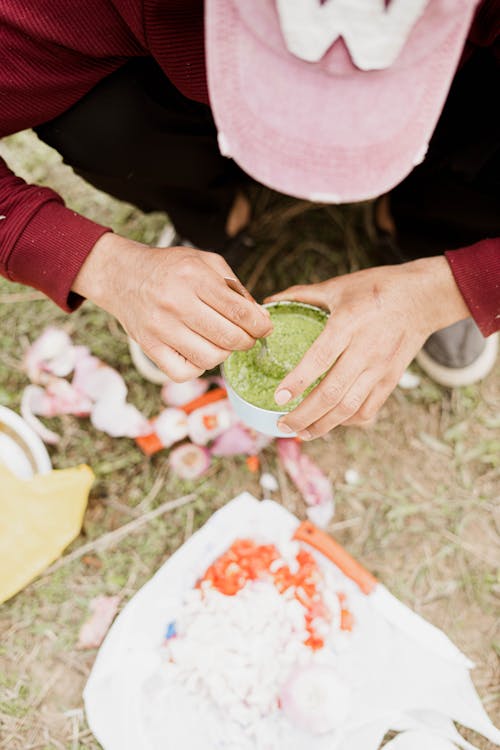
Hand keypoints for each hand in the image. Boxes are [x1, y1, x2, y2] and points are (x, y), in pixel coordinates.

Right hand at [73, 233, 271, 380]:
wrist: (122, 275)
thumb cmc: (171, 268)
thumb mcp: (206, 262)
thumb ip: (235, 288)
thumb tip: (260, 318)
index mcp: (194, 277)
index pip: (240, 312)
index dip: (260, 325)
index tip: (265, 328)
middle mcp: (176, 303)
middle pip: (229, 338)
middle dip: (247, 341)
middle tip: (247, 337)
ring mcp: (161, 328)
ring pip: (210, 358)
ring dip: (224, 354)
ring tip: (222, 342)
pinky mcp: (149, 347)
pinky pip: (184, 372)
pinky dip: (199, 367)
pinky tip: (199, 352)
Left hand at [266, 257, 469, 438]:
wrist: (423, 297)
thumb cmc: (377, 288)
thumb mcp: (339, 286)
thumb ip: (303, 295)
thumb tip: (270, 301)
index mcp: (348, 324)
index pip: (320, 358)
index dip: (297, 381)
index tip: (278, 398)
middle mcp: (365, 350)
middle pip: (332, 393)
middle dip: (304, 415)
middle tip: (282, 425)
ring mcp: (380, 369)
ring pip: (349, 407)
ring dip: (323, 425)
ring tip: (301, 433)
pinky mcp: (391, 380)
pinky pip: (369, 409)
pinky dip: (348, 421)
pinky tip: (331, 423)